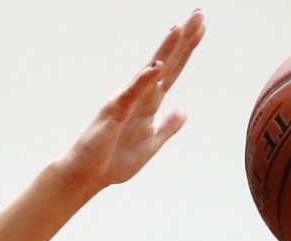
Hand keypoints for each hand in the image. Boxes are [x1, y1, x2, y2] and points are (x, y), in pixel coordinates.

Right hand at [62, 11, 204, 192]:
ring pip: (149, 71)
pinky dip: (144, 80)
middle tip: (199, 14)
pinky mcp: (115, 112)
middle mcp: (139, 96)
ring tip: (179, 29)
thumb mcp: (151, 144)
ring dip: (165, 51)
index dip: (186, 50)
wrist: (88, 175)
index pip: (172, 71)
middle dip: (182, 40)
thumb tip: (183, 110)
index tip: (201, 27)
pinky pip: (132, 94)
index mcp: (149, 103)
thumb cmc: (114, 160)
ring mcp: (126, 101)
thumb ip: (167, 127)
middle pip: (165, 63)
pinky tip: (157, 67)